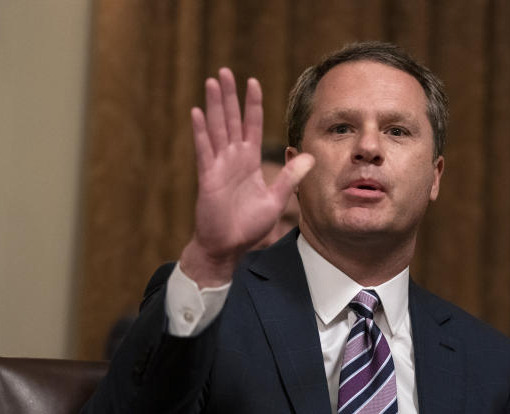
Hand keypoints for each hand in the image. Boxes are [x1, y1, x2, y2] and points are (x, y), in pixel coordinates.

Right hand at [180, 68, 313, 286]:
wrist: (228, 246)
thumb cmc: (249, 226)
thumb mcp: (276, 199)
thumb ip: (290, 177)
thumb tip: (311, 156)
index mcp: (249, 162)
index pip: (252, 126)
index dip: (252, 104)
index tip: (252, 82)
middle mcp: (233, 159)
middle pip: (231, 120)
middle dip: (229, 95)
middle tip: (224, 71)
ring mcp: (218, 166)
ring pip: (216, 128)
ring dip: (214, 105)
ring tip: (212, 81)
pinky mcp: (208, 177)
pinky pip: (204, 150)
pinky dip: (201, 131)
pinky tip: (198, 112)